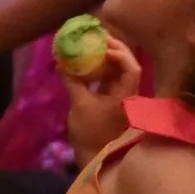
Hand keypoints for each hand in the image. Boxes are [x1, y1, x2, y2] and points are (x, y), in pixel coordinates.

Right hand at [64, 31, 143, 162]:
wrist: (95, 156)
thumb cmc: (90, 132)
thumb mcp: (78, 104)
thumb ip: (73, 81)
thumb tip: (63, 62)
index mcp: (126, 95)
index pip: (131, 68)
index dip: (119, 53)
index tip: (102, 46)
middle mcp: (129, 93)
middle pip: (128, 65)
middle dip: (113, 50)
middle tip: (97, 37)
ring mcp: (122, 97)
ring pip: (119, 71)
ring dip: (107, 57)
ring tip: (92, 45)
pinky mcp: (114, 101)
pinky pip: (110, 79)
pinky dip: (101, 69)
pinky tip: (89, 63)